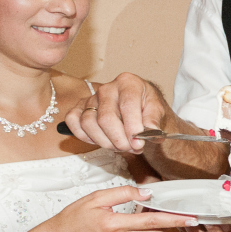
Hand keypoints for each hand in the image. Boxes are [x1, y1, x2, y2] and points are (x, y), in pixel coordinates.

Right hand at [38, 185, 197, 231]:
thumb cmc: (72, 218)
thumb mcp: (94, 198)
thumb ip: (122, 194)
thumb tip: (146, 193)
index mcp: (113, 225)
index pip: (150, 222)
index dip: (172, 220)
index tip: (190, 218)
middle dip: (170, 224)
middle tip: (185, 215)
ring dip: (154, 227)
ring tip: (161, 214)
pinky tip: (135, 223)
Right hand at [63, 73, 178, 153]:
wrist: (137, 105)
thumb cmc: (146, 106)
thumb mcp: (157, 110)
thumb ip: (154, 121)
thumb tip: (152, 134)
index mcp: (128, 83)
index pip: (127, 106)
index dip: (132, 128)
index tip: (138, 144)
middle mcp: (107, 88)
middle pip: (106, 118)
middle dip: (118, 140)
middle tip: (131, 149)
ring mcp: (91, 98)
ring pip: (88, 123)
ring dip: (104, 142)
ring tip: (120, 146)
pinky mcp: (79, 107)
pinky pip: (73, 122)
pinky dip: (85, 136)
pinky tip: (102, 140)